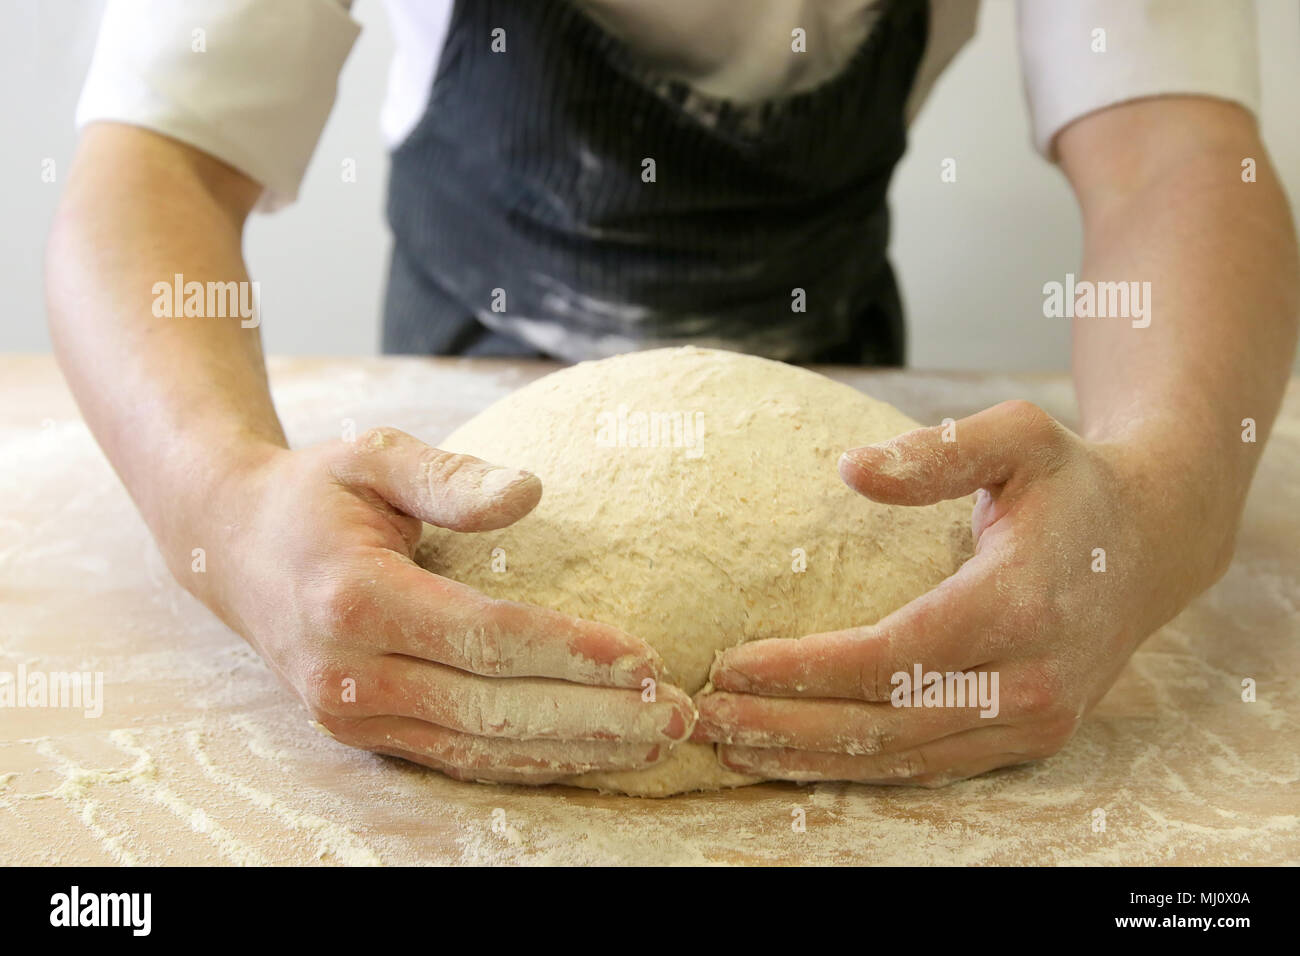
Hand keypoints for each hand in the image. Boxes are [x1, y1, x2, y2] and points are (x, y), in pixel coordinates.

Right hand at [189, 427, 693, 783]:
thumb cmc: (316, 493)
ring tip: (653, 742)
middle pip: (492, 708)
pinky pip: (455, 759)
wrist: (228, 547)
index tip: (645, 656)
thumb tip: (530, 493)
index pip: (486, 638)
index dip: (571, 651)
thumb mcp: (373, 456)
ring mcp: (348, 712)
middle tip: (675, 715)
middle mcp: (347, 670)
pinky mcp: (358, 732)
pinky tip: (588, 754)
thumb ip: (449, 476)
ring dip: (574, 750)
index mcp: (354, 596)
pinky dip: (527, 762)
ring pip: (480, 749)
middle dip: (593, 716)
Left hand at [694, 400, 1233, 785]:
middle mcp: (1032, 680)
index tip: (730, 662)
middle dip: (786, 724)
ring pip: (901, 759)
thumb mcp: (1018, 436)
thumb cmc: (1072, 483)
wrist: (1154, 542)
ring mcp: (1034, 721)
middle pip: (885, 722)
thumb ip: (938, 450)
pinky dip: (856, 768)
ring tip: (728, 745)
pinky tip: (795, 758)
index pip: (892, 656)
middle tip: (704, 716)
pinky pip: (928, 767)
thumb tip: (849, 469)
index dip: (806, 667)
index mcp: (1021, 603)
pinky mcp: (1029, 740)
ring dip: (808, 756)